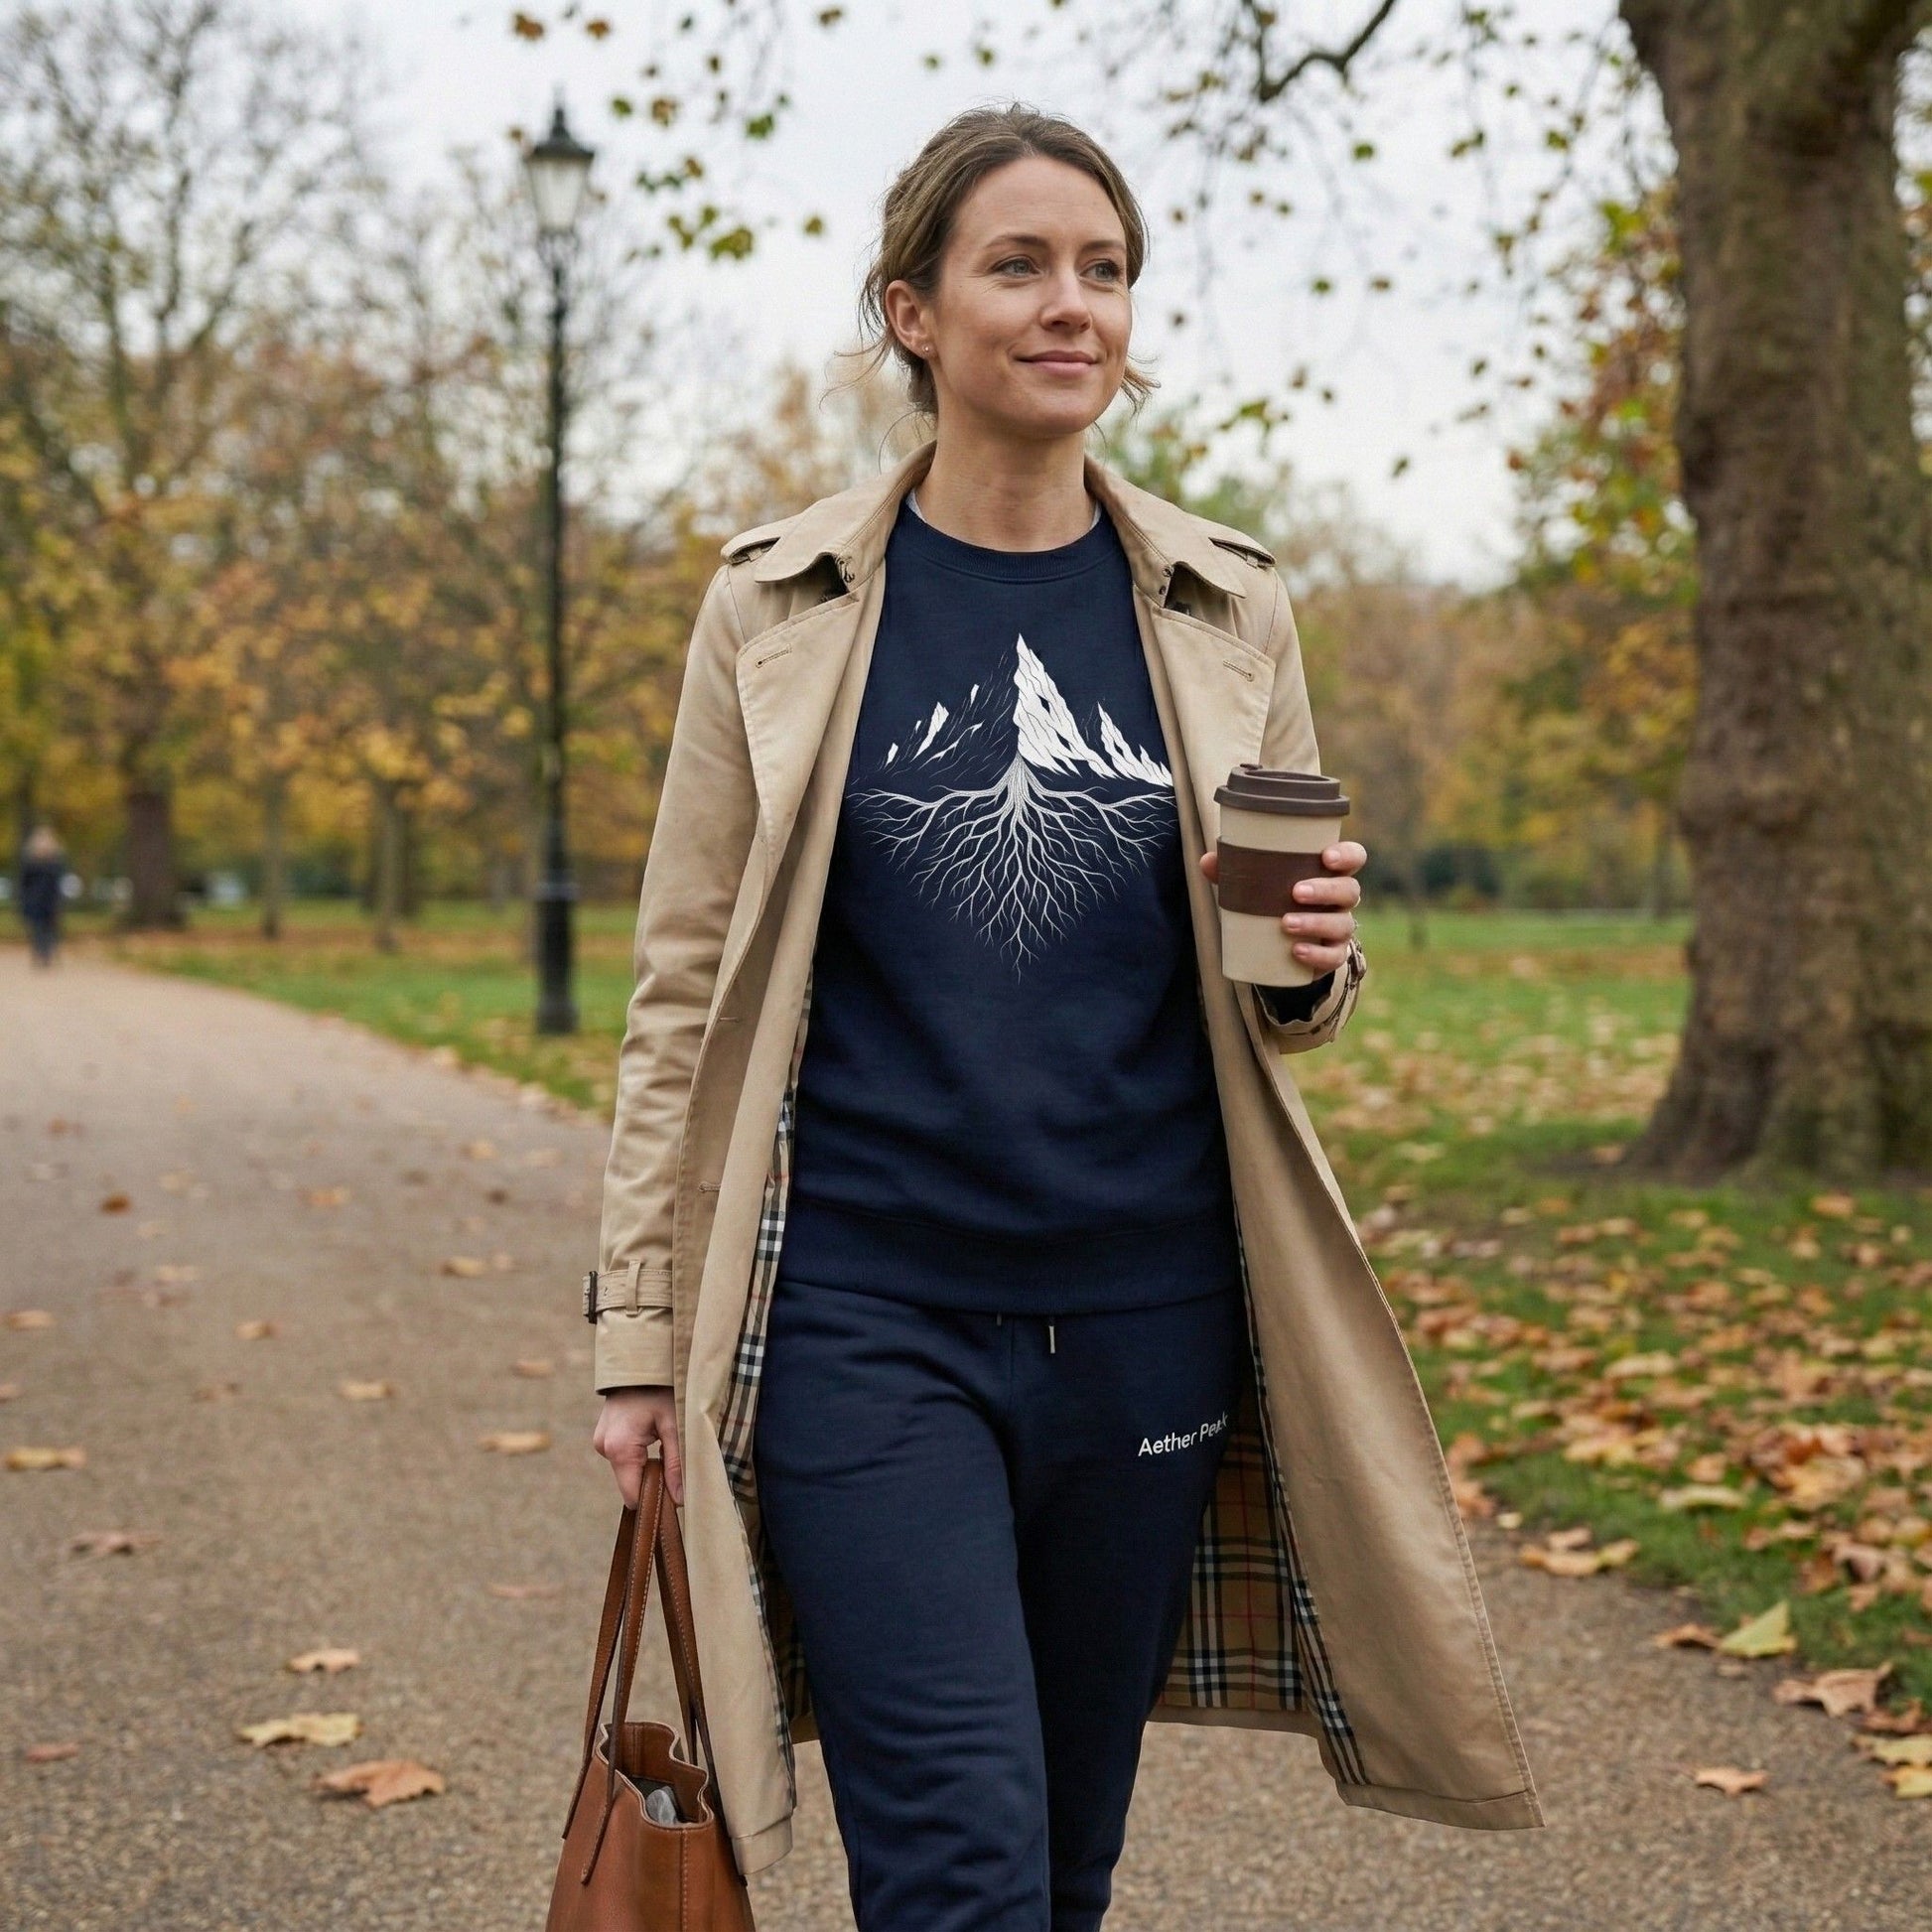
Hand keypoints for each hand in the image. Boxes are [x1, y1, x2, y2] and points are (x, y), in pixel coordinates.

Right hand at [592, 1386, 681, 1507]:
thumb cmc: (661, 1389)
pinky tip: (652, 1439)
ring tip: (664, 1445)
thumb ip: (677, 1463)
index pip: (633, 1496)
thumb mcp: (675, 1424)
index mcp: (619, 1448)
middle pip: (630, 1483)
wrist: (640, 1359)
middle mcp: (604, 1448)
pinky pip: (623, 1456)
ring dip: (646, 1465)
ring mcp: (600, 1441)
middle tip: (675, 1464)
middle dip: (652, 1480)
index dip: (654, 1499)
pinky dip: (638, 1455)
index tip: (675, 1494)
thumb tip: (680, 1500)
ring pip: (627, 1470)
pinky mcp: (603, 1435)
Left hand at [1199, 838, 1365, 974]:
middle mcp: (1341, 899)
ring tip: (1286, 924)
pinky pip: (1333, 957)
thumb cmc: (1271, 897)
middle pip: (1349, 890)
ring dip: (1316, 922)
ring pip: (1342, 924)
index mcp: (1330, 872)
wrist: (1279, 942)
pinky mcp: (1331, 955)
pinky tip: (1296, 951)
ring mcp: (1339, 927)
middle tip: (1296, 892)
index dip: (1347, 855)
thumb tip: (1207, 861)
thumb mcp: (1255, 882)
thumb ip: (1233, 869)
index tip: (1326, 857)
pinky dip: (1316, 955)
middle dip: (1325, 890)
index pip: (1354, 857)